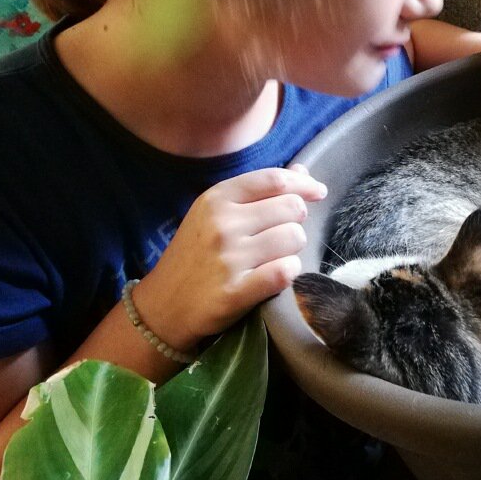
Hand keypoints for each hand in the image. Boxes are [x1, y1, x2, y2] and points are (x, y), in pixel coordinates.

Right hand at [132, 165, 326, 349]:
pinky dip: (289, 272)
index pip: (274, 180)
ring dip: (293, 249)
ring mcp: (229, 258)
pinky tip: (276, 274)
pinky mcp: (237, 291)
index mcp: (216, 199)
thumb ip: (257, 192)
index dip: (303, 184)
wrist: (163, 307)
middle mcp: (223, 224)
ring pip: (294, 238)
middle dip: (296, 221)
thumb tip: (301, 172)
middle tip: (282, 236)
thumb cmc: (194, 256)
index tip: (317, 192)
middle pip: (292, 208)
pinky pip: (286, 271)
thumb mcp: (215, 214)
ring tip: (275, 257)